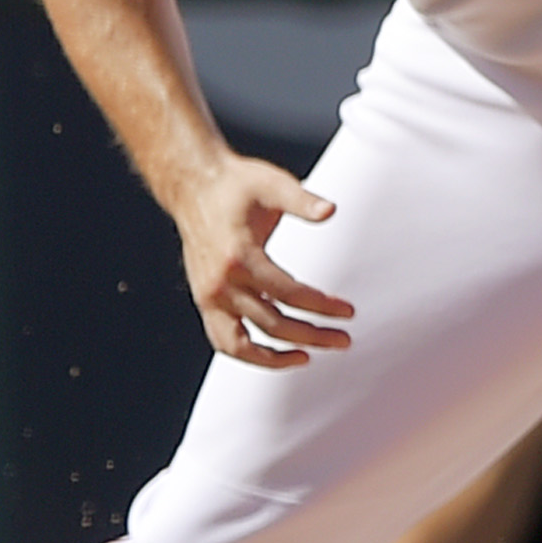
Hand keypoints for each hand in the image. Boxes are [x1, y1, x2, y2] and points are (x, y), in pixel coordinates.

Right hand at [172, 151, 353, 368]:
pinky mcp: (204, 301)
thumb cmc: (236, 184)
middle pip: (273, 324)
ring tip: (307, 357)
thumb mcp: (272, 184)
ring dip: (277, 358)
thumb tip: (329, 211)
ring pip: (241, 345)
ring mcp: (209, 296)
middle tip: (343, 339)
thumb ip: (302, 200)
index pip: (289, 294)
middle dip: (313, 335)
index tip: (348, 311)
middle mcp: (221, 282)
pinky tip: (275, 354)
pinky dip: (248, 354)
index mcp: (240, 256)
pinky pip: (223, 341)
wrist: (193, 186)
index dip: (322, 307)